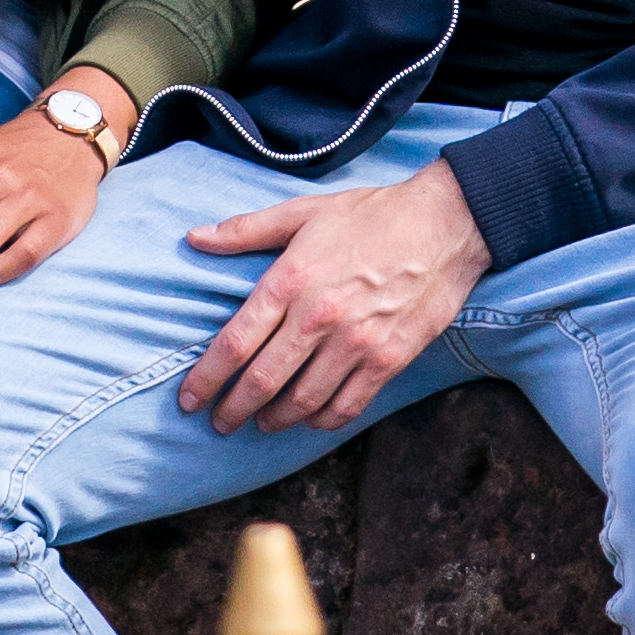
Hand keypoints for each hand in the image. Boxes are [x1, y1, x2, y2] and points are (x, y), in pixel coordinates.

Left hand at [179, 162, 488, 432]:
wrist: (446, 223)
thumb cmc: (371, 214)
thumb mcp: (303, 211)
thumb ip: (245, 230)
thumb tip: (194, 239)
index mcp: (292, 278)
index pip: (235, 342)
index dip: (206, 378)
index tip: (188, 398)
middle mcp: (319, 316)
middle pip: (262, 380)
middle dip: (233, 409)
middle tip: (218, 423)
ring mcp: (356, 342)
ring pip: (302, 400)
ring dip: (274, 420)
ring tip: (260, 423)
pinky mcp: (389, 359)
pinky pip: (347, 405)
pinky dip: (322, 420)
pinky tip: (309, 419)